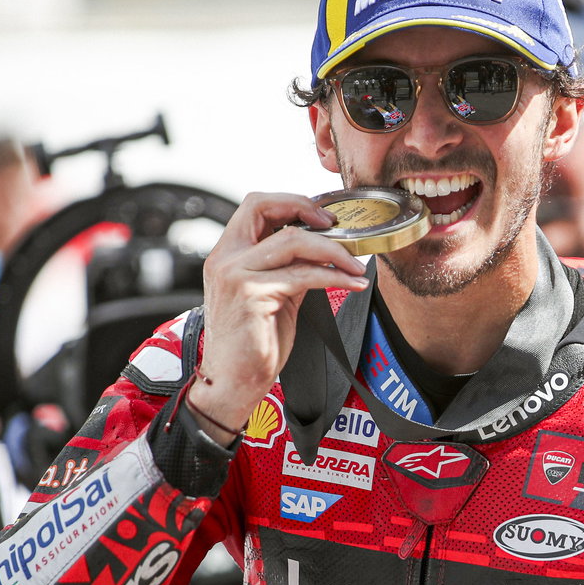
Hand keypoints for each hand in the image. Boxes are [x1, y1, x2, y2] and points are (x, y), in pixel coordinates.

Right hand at [189, 193, 366, 443]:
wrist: (233, 382)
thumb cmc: (251, 344)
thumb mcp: (271, 294)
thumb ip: (288, 267)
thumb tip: (322, 250)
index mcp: (227, 254)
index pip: (255, 205)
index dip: (291, 202)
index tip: (323, 218)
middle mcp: (225, 258)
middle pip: (264, 206)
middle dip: (307, 210)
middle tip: (338, 228)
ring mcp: (236, 274)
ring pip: (293, 241)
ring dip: (334, 250)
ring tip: (357, 265)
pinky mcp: (252, 294)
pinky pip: (303, 274)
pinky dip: (335, 276)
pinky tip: (353, 284)